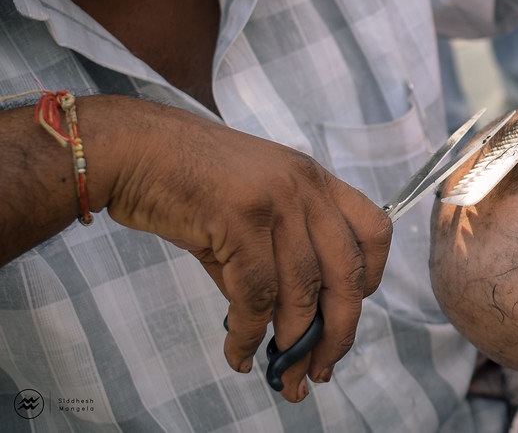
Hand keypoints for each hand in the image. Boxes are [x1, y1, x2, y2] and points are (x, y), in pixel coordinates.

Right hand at [100, 99, 392, 402]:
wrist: (135, 149)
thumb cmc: (188, 181)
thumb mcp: (251, 211)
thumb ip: (276, 261)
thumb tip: (289, 326)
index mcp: (315, 181)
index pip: (375, 230)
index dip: (371, 279)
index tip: (349, 313)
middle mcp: (305, 186)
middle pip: (347, 273)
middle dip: (339, 332)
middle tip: (321, 369)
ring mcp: (276, 199)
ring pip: (302, 290)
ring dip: (294, 344)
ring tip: (281, 376)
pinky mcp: (239, 217)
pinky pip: (256, 294)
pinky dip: (249, 333)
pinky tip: (239, 353)